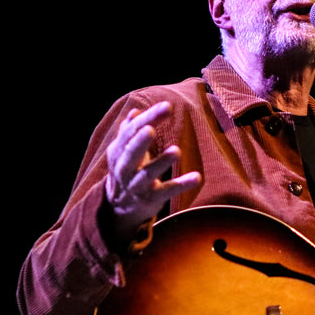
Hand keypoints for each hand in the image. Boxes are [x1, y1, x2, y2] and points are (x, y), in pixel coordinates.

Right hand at [104, 101, 201, 243]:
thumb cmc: (126, 172)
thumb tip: (135, 112)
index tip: (166, 106)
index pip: (131, 132)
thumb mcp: (123, 152)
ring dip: (161, 163)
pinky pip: (167, 191)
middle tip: (151, 129)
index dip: (147, 118)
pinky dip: (181, 185)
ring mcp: (137, 185)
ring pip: (147, 174)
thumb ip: (129, 132)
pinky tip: (197, 177)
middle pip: (132, 152)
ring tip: (176, 151)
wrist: (118, 208)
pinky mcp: (151, 199)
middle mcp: (125, 168)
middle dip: (141, 140)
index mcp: (118, 152)